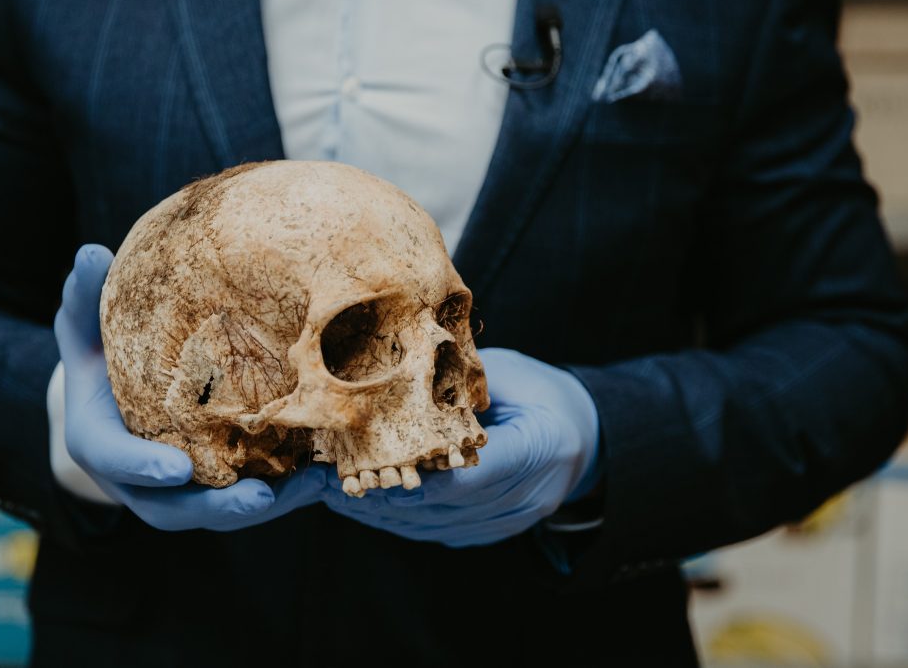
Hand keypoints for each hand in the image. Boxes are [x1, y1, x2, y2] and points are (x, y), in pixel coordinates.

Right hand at [53, 244, 324, 530]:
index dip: (142, 468)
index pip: (117, 460)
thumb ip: (85, 296)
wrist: (112, 397)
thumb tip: (90, 252)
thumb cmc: (101, 355)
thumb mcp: (86, 325)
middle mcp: (140, 480)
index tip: (176, 469)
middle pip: (176, 508)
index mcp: (100, 442)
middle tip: (260, 498)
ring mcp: (179, 491)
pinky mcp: (215, 489)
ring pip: (221, 511)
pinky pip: (251, 499)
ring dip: (270, 504)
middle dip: (220, 507)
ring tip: (314, 485)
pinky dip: (289, 491)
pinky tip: (328, 473)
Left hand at [320, 347, 598, 546]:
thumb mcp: (508, 374)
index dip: (414, 478)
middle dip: (378, 496)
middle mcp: (527, 497)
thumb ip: (460, 385)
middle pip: (442, 508)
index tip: (363, 467)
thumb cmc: (539, 393)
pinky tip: (359, 502)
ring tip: (328, 491)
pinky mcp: (487, 533)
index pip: (469, 477)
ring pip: (431, 526)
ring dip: (377, 512)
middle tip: (325, 481)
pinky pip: (433, 531)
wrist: (581, 437)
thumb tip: (392, 378)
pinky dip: (394, 518)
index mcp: (540, 448)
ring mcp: (508, 522)